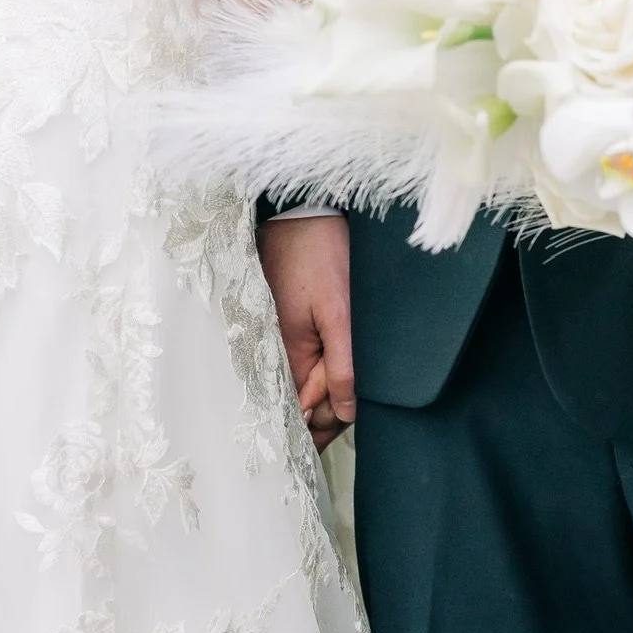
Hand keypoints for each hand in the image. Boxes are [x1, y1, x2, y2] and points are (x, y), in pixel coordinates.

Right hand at [257, 214, 355, 448]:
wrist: (302, 210)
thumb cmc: (319, 254)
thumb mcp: (338, 312)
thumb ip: (342, 365)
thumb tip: (345, 413)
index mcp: (286, 356)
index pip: (303, 414)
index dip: (330, 421)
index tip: (351, 414)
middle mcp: (276, 353)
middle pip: (303, 403)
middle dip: (330, 406)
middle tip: (356, 394)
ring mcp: (279, 339)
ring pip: (304, 382)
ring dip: (328, 386)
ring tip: (350, 374)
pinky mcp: (285, 325)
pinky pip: (302, 360)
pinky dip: (322, 366)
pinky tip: (337, 359)